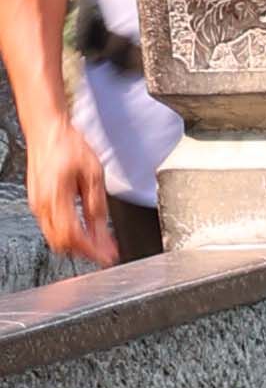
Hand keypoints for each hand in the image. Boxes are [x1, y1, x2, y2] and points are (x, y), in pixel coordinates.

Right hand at [25, 108, 111, 264]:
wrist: (47, 130)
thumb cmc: (67, 145)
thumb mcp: (93, 175)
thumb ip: (98, 208)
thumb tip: (104, 235)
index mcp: (56, 196)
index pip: (73, 236)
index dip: (91, 251)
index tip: (107, 257)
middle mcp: (42, 204)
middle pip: (62, 243)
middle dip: (85, 251)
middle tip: (105, 252)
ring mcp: (36, 204)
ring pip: (55, 238)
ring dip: (77, 245)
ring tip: (98, 243)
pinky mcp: (36, 203)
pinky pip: (50, 227)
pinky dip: (67, 234)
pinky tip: (83, 231)